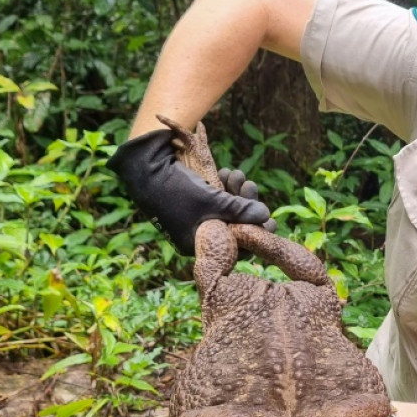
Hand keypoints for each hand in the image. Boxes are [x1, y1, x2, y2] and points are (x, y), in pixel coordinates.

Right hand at [106, 129, 272, 254]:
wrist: (144, 168)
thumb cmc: (177, 190)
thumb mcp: (213, 202)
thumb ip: (240, 210)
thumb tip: (266, 216)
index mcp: (198, 245)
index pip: (235, 248)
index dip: (255, 233)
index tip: (272, 221)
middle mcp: (197, 235)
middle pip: (233, 226)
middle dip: (246, 205)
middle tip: (251, 186)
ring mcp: (195, 218)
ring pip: (227, 210)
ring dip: (236, 192)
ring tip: (238, 174)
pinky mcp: (194, 203)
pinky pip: (216, 201)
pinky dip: (224, 188)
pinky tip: (227, 173)